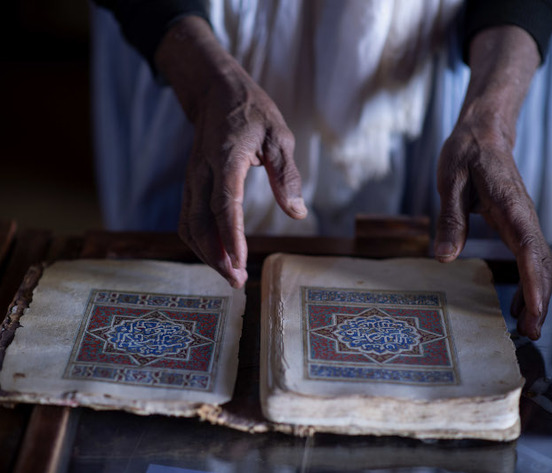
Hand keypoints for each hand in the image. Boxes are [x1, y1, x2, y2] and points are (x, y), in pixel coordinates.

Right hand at [155, 17, 306, 287]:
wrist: (215, 92)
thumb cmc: (252, 112)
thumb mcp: (279, 136)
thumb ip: (286, 176)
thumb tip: (297, 213)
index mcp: (226, 158)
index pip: (225, 204)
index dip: (231, 237)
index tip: (240, 264)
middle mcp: (202, 172)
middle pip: (201, 223)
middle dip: (216, 256)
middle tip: (238, 281)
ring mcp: (192, 179)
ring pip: (189, 225)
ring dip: (206, 253)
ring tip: (229, 273)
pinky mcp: (190, 184)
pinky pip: (188, 218)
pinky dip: (199, 241)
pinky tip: (217, 253)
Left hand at [435, 26, 551, 338]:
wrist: (482, 133)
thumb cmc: (465, 154)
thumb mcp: (450, 183)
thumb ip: (450, 220)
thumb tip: (443, 258)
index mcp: (510, 207)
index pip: (529, 251)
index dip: (534, 284)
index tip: (534, 312)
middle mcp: (523, 217)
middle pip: (541, 263)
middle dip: (540, 299)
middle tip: (530, 333)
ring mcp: (522, 221)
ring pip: (538, 263)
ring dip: (536, 294)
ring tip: (526, 326)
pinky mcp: (515, 223)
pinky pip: (528, 256)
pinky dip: (528, 280)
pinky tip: (518, 300)